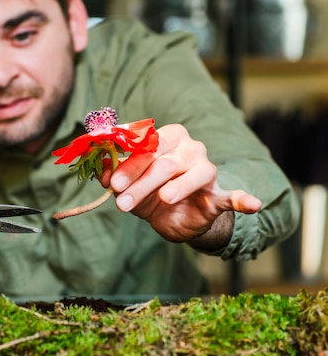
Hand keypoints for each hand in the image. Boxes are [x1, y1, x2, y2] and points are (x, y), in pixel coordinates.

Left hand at [101, 124, 261, 247]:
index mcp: (165, 137)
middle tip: (122, 200)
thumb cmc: (148, 192)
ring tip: (163, 200)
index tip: (112, 182)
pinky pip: (232, 195)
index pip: (145, 145)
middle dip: (141, 180)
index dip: (127, 163)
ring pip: (191, 175)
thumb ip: (113, 176)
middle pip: (164, 160)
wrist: (174, 218)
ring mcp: (206, 168)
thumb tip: (102, 172)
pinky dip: (243, 199)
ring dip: (174, 189)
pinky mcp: (219, 193)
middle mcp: (189, 147)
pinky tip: (252, 204)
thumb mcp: (126, 185)